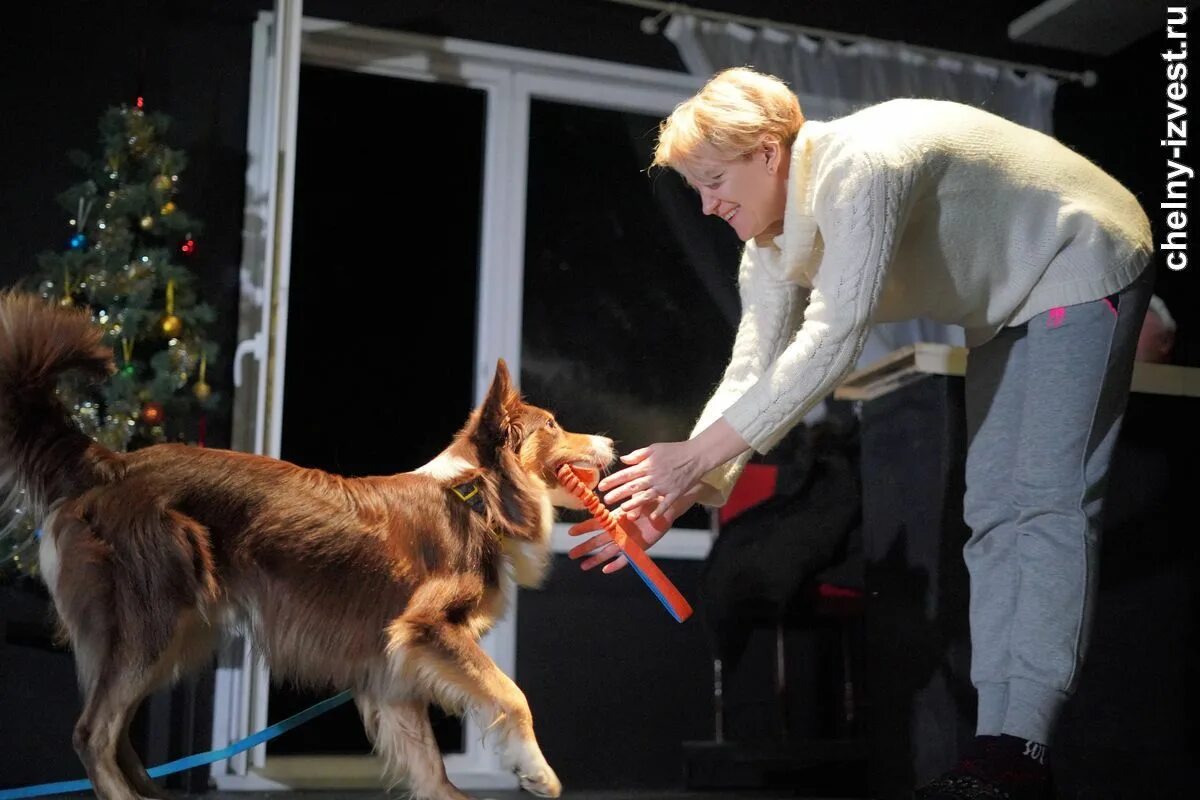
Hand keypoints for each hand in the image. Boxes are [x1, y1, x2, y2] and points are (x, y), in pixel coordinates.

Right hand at [567, 486, 702, 572]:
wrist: (667, 508)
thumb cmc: (652, 500)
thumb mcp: (642, 499)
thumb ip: (635, 506)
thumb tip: (630, 516)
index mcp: (617, 517)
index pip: (597, 523)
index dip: (584, 528)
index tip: (571, 532)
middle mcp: (619, 530)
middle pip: (598, 541)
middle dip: (584, 547)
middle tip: (571, 554)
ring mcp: (628, 541)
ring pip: (607, 552)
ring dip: (595, 559)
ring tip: (582, 567)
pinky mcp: (638, 548)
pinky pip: (626, 559)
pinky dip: (616, 565)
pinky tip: (605, 570)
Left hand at [597, 440, 702, 521]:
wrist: (696, 455)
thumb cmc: (674, 450)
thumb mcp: (654, 448)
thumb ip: (638, 455)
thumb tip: (623, 460)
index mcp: (647, 465)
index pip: (626, 473)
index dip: (613, 480)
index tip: (601, 486)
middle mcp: (654, 476)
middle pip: (633, 486)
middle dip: (618, 493)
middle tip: (606, 500)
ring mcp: (665, 485)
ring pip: (647, 496)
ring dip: (634, 503)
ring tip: (622, 509)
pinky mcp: (675, 492)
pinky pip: (666, 503)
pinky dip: (659, 510)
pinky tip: (651, 517)